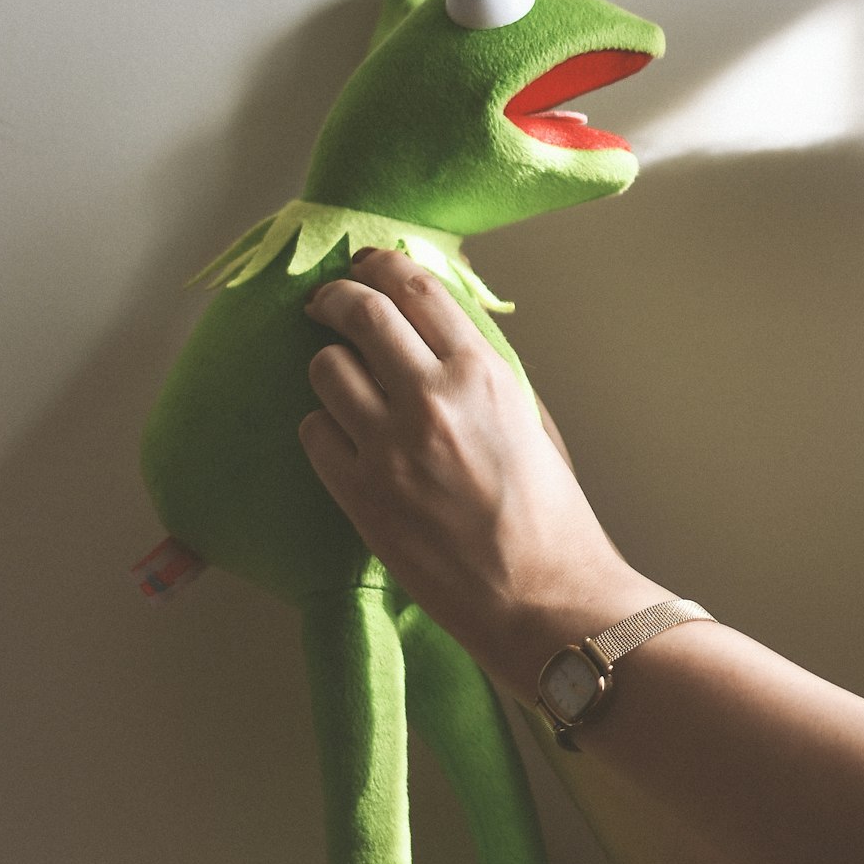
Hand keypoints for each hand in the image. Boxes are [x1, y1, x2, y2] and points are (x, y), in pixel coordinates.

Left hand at [298, 249, 656, 699]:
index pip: (415, 289)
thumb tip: (438, 334)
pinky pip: (313, 432)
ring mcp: (389, 447)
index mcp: (482, 373)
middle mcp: (431, 398)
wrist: (542, 598)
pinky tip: (344, 441)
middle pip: (360, 313)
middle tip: (327, 304)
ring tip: (343, 383)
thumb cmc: (550, 516)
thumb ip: (481, 372)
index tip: (365, 265)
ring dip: (330, 367)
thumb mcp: (529, 419)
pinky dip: (324, 429)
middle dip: (337, 298)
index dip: (381, 266)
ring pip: (326, 369)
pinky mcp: (360, 495)